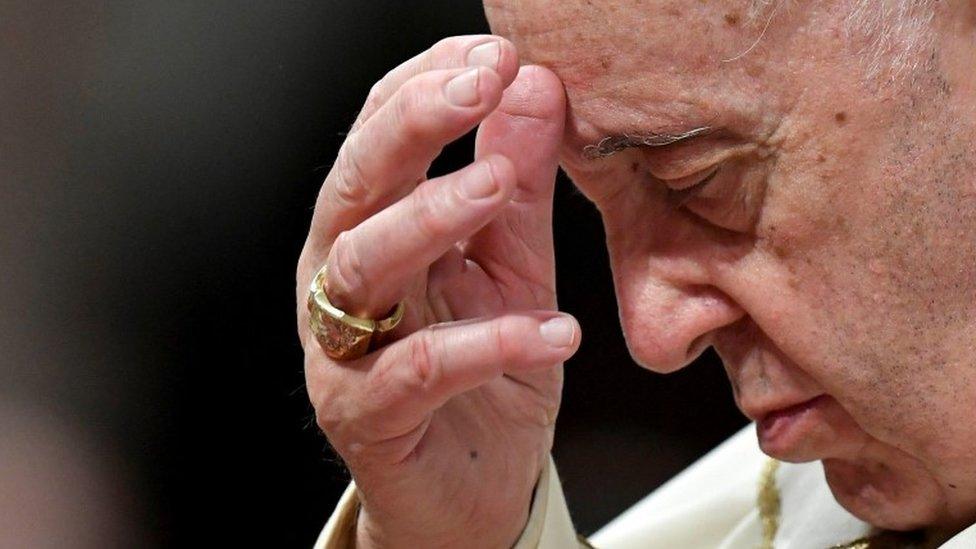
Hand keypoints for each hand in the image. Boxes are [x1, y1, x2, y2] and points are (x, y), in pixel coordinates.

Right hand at [296, 35, 577, 547]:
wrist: (476, 485)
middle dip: (412, 124)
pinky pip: (415, 371)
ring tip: (495, 187)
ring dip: (429, 217)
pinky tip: (552, 330)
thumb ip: (518, 186)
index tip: (493, 52)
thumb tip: (533, 90)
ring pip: (362, 265)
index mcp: (372, 229)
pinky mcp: (367, 415)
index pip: (379, 136)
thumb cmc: (486, 370)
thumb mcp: (512, 265)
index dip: (428, 86)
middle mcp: (342, 280)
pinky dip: (485, 344)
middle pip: (355, 186)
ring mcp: (344, 348)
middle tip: (480, 82)